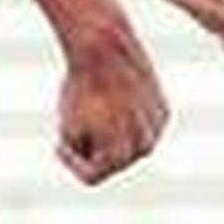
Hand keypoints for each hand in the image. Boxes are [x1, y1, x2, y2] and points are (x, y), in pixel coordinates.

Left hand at [56, 24, 169, 185]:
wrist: (103, 47)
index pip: (91, 176)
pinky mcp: (164, 112)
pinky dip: (127, 118)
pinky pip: (142, 126)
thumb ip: (82, 153)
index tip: (59, 142)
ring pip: (130, 144)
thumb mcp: (68, 129)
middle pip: (112, 161)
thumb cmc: (80, 89)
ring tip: (97, 107)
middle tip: (78, 118)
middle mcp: (145, 147)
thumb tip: (94, 160)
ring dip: (112, 134)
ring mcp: (158, 129)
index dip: (71, 161)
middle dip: (94, 146)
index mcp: (120, 156)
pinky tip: (115, 98)